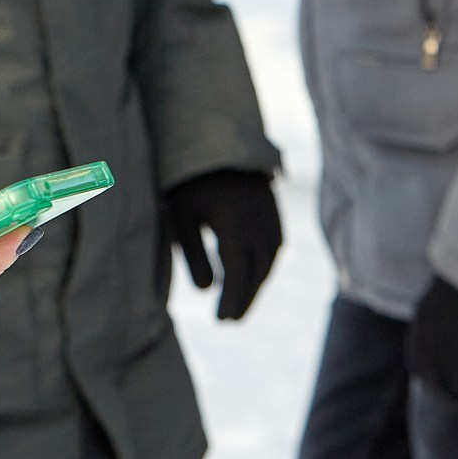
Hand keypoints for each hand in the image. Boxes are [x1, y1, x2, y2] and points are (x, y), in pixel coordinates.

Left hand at [163, 168, 281, 320]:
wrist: (215, 137)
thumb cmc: (190, 179)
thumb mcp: (182, 217)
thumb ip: (193, 255)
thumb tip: (205, 291)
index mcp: (237, 226)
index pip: (239, 274)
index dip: (232, 300)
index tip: (221, 321)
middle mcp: (260, 223)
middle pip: (258, 271)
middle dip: (245, 298)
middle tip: (230, 319)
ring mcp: (271, 214)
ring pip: (269, 258)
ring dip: (256, 282)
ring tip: (239, 301)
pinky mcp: (272, 206)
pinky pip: (275, 243)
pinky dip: (263, 262)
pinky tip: (250, 271)